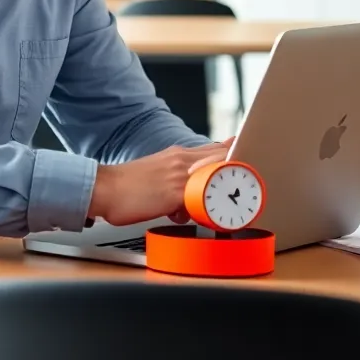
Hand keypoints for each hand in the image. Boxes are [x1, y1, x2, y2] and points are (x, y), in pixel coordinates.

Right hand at [88, 139, 233, 226]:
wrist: (103, 189)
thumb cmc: (127, 188)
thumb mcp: (155, 177)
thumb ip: (175, 186)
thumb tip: (187, 204)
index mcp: (176, 156)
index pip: (211, 149)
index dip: (231, 150)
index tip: (246, 149)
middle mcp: (180, 162)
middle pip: (220, 157)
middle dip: (239, 163)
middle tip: (256, 170)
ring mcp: (179, 176)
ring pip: (215, 173)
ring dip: (229, 182)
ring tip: (241, 194)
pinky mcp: (174, 193)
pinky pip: (202, 196)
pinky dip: (212, 202)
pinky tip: (216, 210)